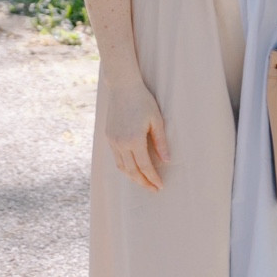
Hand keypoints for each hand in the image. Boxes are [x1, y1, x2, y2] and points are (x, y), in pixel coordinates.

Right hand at [102, 73, 169, 190]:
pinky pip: (116, 158)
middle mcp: (121, 143)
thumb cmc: (143, 101)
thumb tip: (167, 161)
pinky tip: (133, 169)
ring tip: (144, 182)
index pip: (145, 166)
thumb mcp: (156, 120)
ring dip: (133, 177)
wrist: (122, 87)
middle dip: (143, 182)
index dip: (153, 178)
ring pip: (122, 167)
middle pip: (132, 171)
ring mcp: (113, 141)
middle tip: (153, 189)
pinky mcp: (109, 137)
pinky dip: (125, 167)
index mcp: (134, 140)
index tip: (160, 186)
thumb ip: (161, 142)